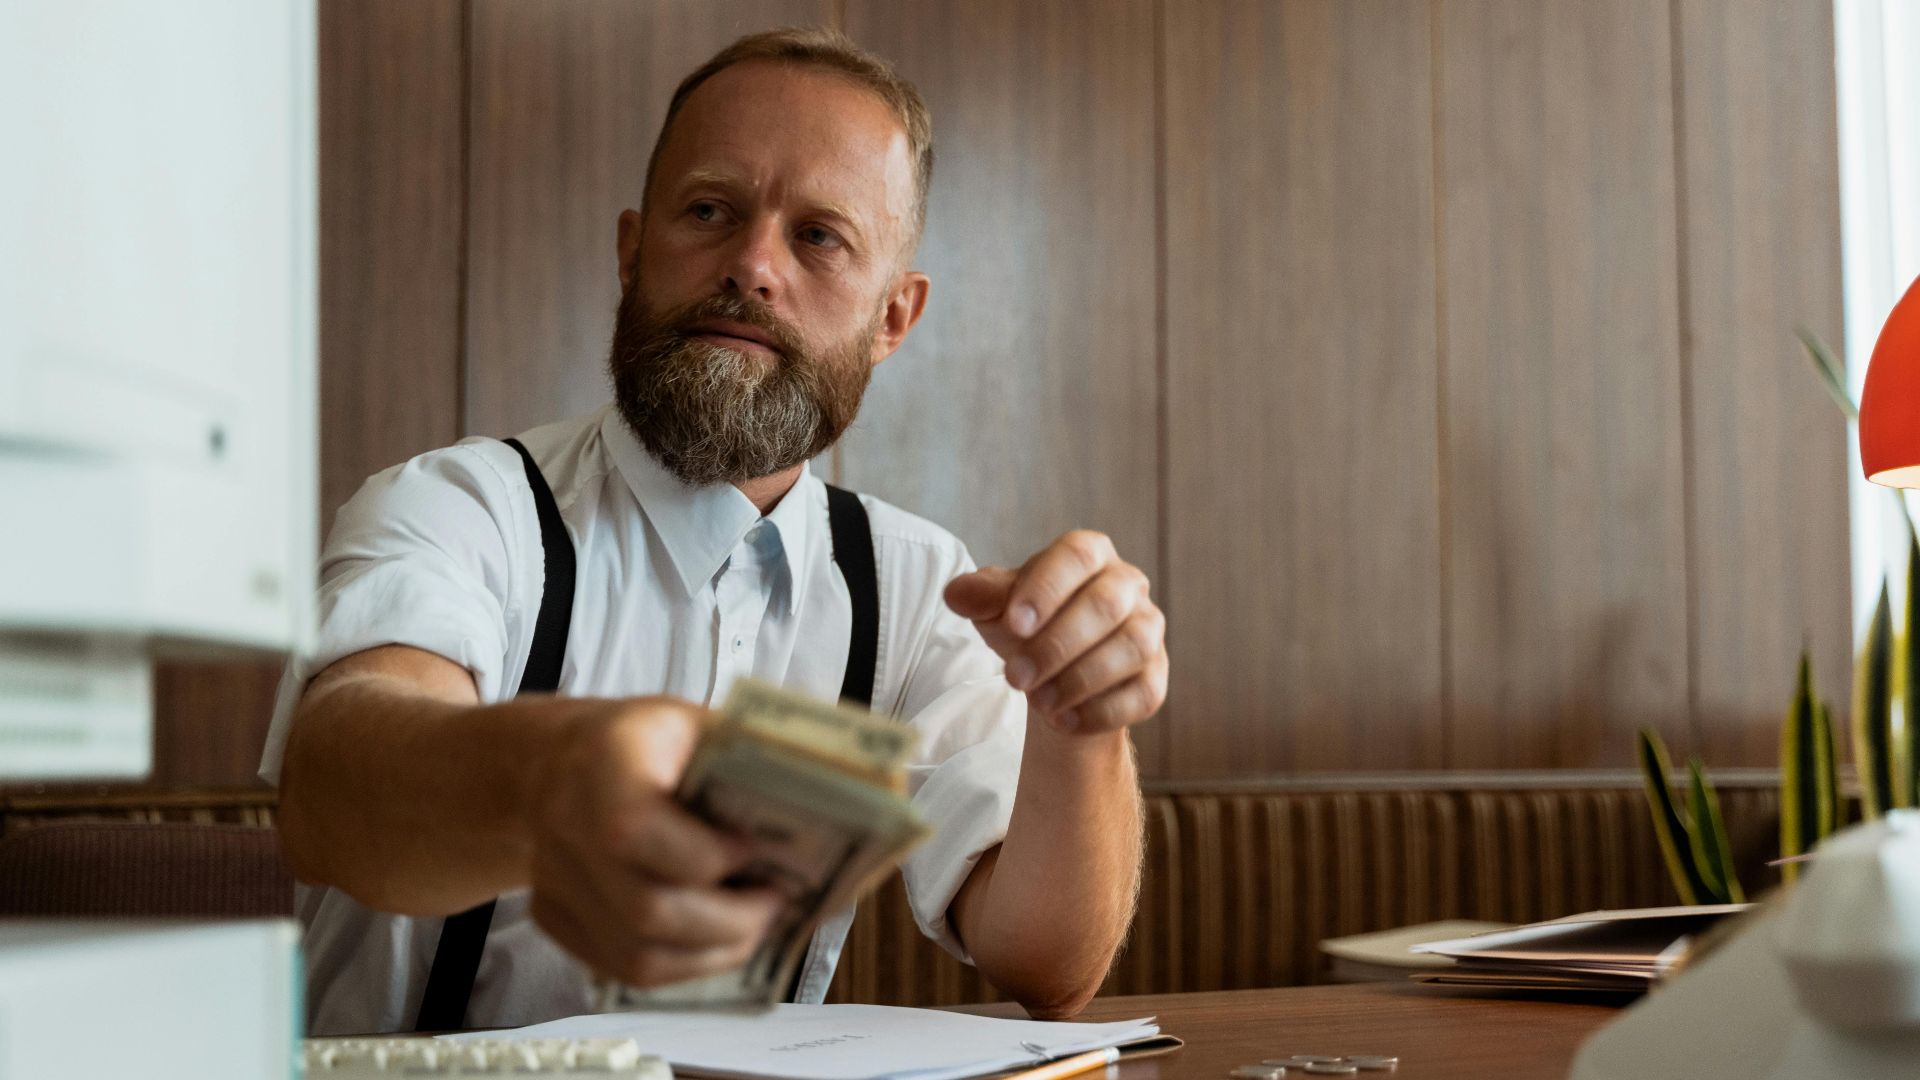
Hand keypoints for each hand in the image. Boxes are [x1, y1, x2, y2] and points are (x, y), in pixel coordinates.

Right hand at [525, 698, 779, 986]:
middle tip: (775, 904)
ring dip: (712, 952)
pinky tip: (714, 938)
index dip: (706, 854)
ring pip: (637, 956)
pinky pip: (621, 967)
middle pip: (646, 908)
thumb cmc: (646, 742)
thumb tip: (838, 800)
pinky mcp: (552, 919)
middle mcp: (565, 824)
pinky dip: (681, 964)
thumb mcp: (697, 724)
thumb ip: (749, 759)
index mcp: (603, 761)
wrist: (556, 760)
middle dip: (729, 920)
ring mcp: (551, 880)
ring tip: (754, 925)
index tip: (755, 849)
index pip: (635, 828)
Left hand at [945, 530, 1166, 733]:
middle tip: (1015, 678)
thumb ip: (980, 597)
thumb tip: (957, 593)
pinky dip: (1104, 710)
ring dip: (1081, 678)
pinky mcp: (1155, 677)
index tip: (1014, 625)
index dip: (1046, 589)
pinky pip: (1144, 692)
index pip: (1076, 557)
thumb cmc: (1028, 627)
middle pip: (1105, 606)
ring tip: (1039, 703)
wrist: (1052, 676)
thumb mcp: (997, 608)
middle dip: (1057, 645)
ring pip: (1132, 647)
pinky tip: (1066, 721)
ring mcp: (1148, 630)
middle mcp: (1128, 585)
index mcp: (1090, 554)